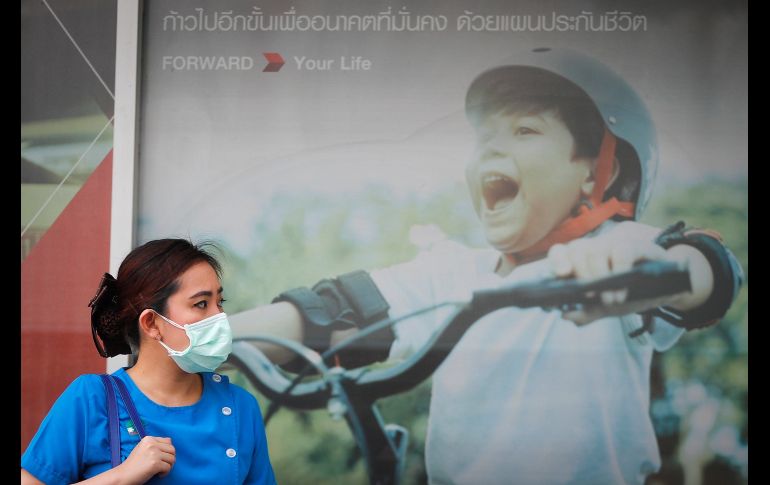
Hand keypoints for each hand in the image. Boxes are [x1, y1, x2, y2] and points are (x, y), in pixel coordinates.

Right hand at [116, 436, 175, 483]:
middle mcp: (152, 444)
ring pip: (172, 458)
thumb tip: (169, 446)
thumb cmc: (133, 464)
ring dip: (168, 466)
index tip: (162, 458)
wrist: (123, 475)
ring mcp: (154, 453)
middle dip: (170, 458)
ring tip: (160, 470)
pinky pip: (168, 467)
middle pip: (172, 449)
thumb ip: (154, 445)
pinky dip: (165, 473)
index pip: (168, 441)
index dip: (167, 451)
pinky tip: (158, 474)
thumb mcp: (143, 448)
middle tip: (163, 465)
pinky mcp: (155, 463)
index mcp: (149, 439)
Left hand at [547, 221, 681, 324]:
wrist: (667, 288)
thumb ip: (586, 312)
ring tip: (610, 300)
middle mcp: (595, 249)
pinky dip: (620, 269)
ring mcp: (615, 245)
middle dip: (580, 274)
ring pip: (596, 250)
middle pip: (576, 249)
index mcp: (582, 261)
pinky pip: (622, 250)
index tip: (562, 274)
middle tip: (590, 296)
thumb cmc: (630, 293)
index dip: (557, 260)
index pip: (561, 252)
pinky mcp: (638, 246)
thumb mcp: (606, 307)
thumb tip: (565, 315)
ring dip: (599, 276)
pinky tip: (623, 289)